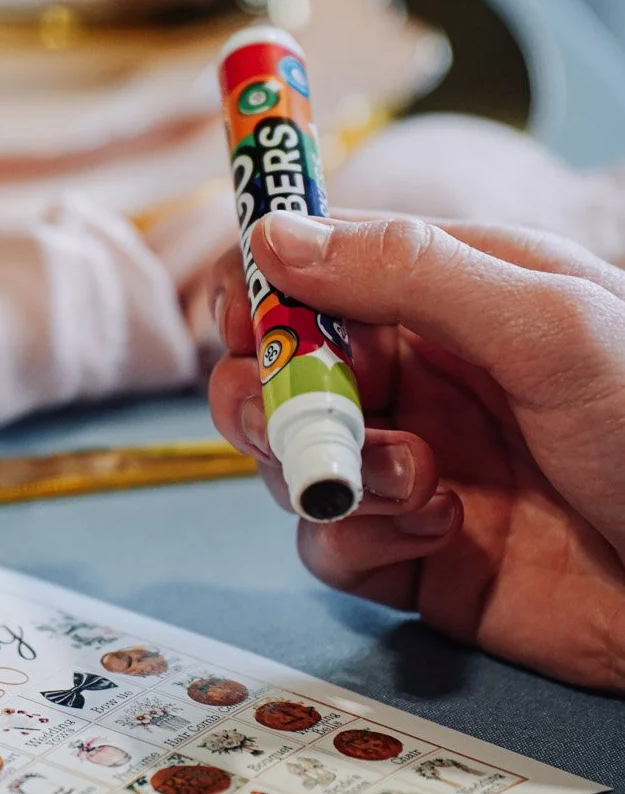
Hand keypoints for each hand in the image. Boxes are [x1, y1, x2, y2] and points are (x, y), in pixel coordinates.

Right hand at [207, 212, 624, 690]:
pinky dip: (360, 540)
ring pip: (289, 458)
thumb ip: (407, 271)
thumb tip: (278, 235)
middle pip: (276, 368)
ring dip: (328, 468)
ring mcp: (411, 468)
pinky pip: (329, 546)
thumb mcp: (548, 322)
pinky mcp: (412, 558)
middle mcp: (420, 377)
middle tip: (285, 414)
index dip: (265, 287)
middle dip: (263, 390)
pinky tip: (438, 531)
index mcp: (451, 296)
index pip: (316, 268)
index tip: (245, 315)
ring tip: (413, 478)